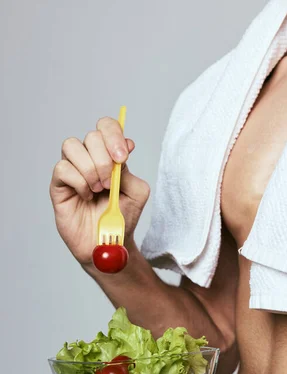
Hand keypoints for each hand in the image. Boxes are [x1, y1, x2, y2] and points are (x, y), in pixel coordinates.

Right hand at [50, 117, 149, 265]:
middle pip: (92, 136)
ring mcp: (73, 169)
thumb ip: (130, 172)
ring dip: (90, 169)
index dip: (114, 135)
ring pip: (72, 146)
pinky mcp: (59, 184)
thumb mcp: (137, 194)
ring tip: (97, 190)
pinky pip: (63, 168)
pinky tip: (86, 196)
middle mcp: (90, 158)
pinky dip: (78, 182)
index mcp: (109, 155)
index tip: (122, 157)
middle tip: (109, 184)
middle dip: (105, 160)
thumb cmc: (122, 218)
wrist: (108, 243)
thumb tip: (123, 151)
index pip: (106, 127)